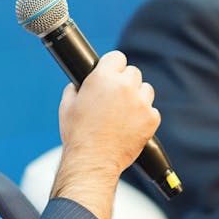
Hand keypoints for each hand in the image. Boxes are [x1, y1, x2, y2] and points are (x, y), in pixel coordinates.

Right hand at [51, 50, 160, 217]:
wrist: (93, 161)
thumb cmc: (78, 135)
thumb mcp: (67, 106)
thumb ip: (74, 89)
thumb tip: (77, 85)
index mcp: (103, 78)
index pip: (117, 57)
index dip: (113, 66)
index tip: (112, 74)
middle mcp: (124, 86)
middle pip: (133, 72)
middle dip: (125, 82)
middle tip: (116, 98)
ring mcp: (140, 102)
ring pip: (146, 89)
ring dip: (137, 97)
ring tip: (124, 112)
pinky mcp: (151, 118)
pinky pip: (152, 110)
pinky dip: (144, 116)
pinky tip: (131, 126)